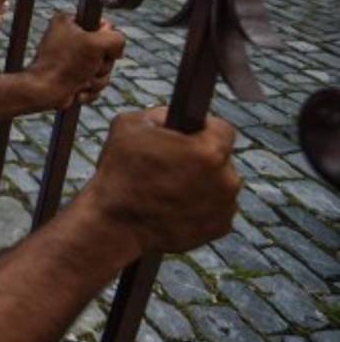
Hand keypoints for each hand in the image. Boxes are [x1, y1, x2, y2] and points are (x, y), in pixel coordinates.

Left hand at [27, 13, 124, 108]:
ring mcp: (71, 59)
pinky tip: (76, 90)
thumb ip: (116, 38)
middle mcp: (69, 38)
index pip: (104, 25)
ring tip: (80, 80)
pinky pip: (95, 83)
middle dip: (102, 65)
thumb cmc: (66, 65)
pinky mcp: (73, 77)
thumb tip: (116, 50)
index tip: (95, 47)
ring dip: (96, 80)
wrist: (45, 91)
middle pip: (106, 51)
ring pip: (103, 69)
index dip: (105, 40)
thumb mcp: (97, 43)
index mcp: (68, 22)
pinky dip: (89, 90)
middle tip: (89, 67)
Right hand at [83, 107, 238, 255]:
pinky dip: (200, 205)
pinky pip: (216, 207)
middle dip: (200, 157)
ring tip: (170, 187)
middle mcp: (226, 179)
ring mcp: (225, 206)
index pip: (223, 128)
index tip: (187, 134)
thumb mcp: (129, 124)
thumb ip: (159, 113)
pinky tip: (175, 205)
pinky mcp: (220, 227)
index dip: (202, 127)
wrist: (115, 225)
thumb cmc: (120, 173)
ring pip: (219, 183)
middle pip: (221, 157)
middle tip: (171, 163)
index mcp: (209, 151)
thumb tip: (173, 116)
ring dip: (202, 181)